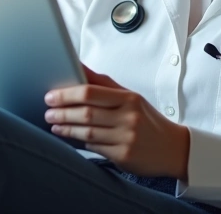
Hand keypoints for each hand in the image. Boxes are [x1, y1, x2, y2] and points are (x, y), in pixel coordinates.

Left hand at [44, 66, 189, 179]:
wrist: (172, 147)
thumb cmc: (146, 118)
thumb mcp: (130, 97)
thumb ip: (103, 83)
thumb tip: (77, 65)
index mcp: (129, 98)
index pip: (91, 92)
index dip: (67, 94)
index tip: (51, 95)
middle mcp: (129, 117)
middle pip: (87, 113)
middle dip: (63, 112)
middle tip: (47, 111)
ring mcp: (127, 138)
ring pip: (88, 133)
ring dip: (66, 128)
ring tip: (53, 124)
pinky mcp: (124, 156)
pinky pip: (95, 148)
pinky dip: (79, 142)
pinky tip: (69, 137)